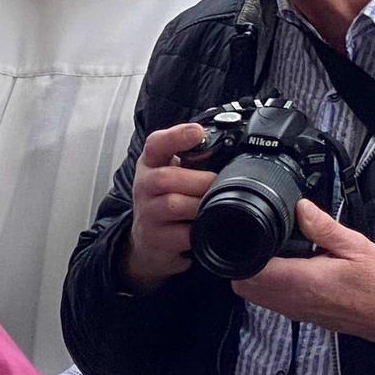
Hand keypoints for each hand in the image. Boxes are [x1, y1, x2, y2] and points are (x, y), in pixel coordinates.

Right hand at [120, 123, 214, 291]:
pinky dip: (198, 231)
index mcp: (151, 164)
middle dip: (198, 181)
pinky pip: (181, 234)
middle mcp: (144, 187)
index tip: (197, 132)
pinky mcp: (155, 239)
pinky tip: (205, 228)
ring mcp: (147, 213)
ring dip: (199, 205)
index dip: (175, 137)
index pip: (156, 144)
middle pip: (165, 178)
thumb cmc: (166, 202)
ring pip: (173, 204)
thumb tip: (231, 150)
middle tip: (217, 185)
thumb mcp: (173, 175)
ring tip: (213, 207)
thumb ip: (193, 160)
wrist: (149, 242)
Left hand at [233, 200, 374, 352]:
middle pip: (244, 285)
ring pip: (253, 295)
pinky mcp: (300, 315)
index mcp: (304, 282)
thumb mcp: (357, 247)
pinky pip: (269, 301)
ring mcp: (295, 311)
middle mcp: (293, 300)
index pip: (253, 271)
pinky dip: (264, 285)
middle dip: (242, 262)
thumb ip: (325, 228)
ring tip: (266, 252)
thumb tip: (300, 207)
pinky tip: (278, 268)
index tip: (248, 234)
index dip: (243, 253)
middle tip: (255, 240)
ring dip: (251, 274)